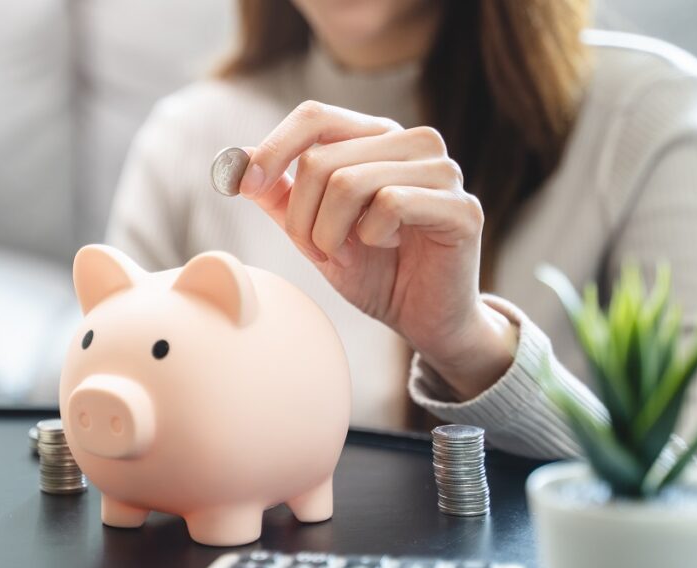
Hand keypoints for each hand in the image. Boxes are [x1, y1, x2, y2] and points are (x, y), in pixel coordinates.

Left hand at [241, 101, 516, 398]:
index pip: (314, 117)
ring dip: (331, 234)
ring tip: (351, 253)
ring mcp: (442, 170)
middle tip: (319, 251)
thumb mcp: (313, 231)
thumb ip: (280, 194)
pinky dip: (372, 238)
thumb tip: (235, 160)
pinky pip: (389, 205)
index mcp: (378, 138)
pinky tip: (390, 248)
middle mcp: (414, 142)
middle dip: (302, 218)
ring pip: (348, 183)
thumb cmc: (375, 271)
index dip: (273, 150)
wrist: (425, 320)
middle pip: (320, 161)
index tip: (247, 186)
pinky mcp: (462, 207)